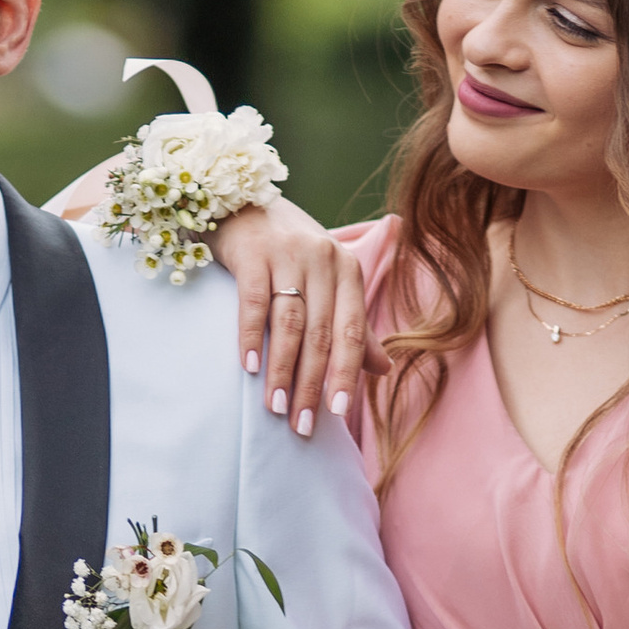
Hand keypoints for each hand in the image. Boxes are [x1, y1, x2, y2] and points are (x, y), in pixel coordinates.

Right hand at [208, 198, 367, 436]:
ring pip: (289, 324)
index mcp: (348, 270)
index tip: (339, 414)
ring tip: (276, 408)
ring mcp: (287, 254)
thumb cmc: (289, 252)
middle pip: (320, 335)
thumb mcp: (328, 283)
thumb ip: (353, 326)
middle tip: (301, 426)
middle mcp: (323, 260)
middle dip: (311, 385)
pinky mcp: (252, 253)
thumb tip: (384, 369)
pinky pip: (253, 302)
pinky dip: (251, 337)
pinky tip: (248, 368)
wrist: (245, 202)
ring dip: (282, 370)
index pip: (352, 332)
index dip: (347, 374)